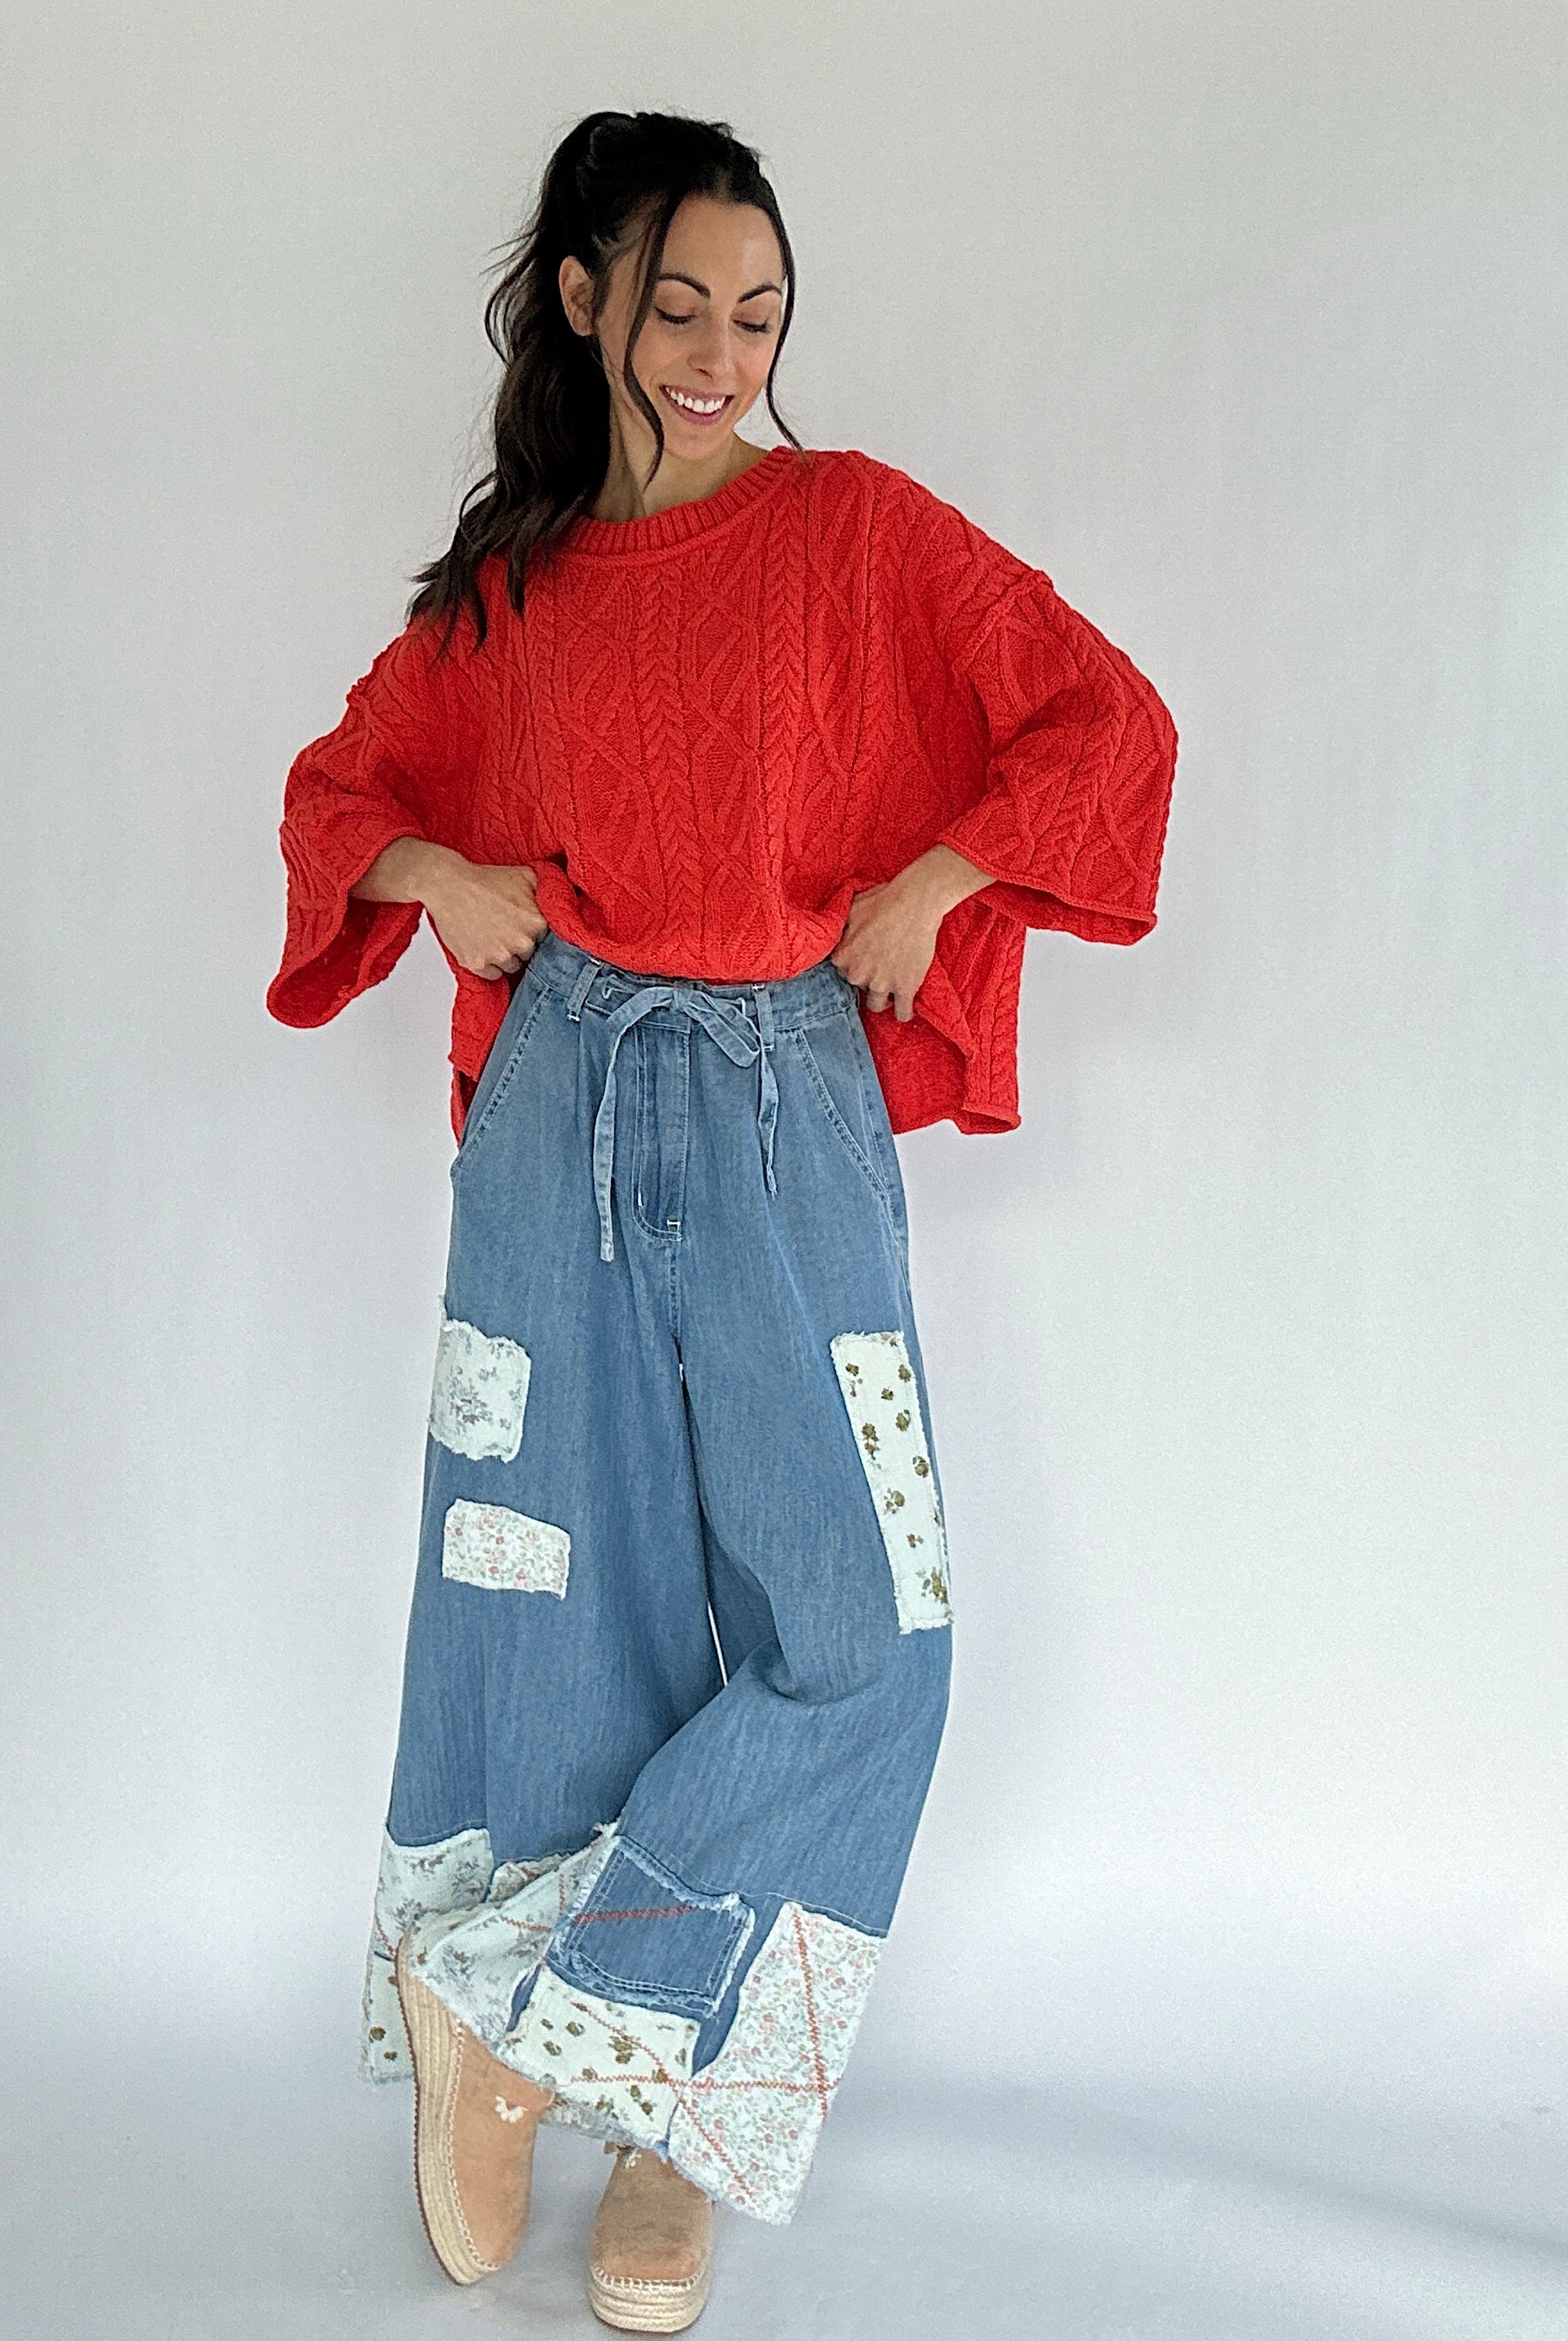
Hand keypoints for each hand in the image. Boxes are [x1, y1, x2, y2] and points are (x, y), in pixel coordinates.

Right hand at [351, 840, 548, 979]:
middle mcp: (522, 943)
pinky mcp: (478, 964)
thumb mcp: (524, 875)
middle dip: (519, 944)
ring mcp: (499, 956)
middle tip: (503, 928)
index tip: (520, 924)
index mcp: (537, 923)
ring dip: (504, 956)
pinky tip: (482, 946)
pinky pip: (493, 975)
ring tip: (491, 935)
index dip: (531, 931)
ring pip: (512, 966)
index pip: (545, 938)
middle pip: (530, 954)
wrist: (447, 885)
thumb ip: (547, 890)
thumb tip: (560, 898)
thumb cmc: (482, 880)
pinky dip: (488, 965)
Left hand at [830, 844, 989, 1017]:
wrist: (916, 903)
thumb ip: (839, 927)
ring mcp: (881, 984)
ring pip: (877, 1005)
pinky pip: (902, 1013)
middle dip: (869, 979)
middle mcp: (858, 974)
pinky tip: (905, 1009)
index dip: (855, 964)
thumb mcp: (851, 909)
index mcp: (842, 956)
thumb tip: (831, 932)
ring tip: (891, 990)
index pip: (842, 971)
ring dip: (883, 999)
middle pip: (859, 987)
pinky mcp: (905, 988)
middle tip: (883, 966)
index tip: (865, 959)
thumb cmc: (884, 900)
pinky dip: (903, 1013)